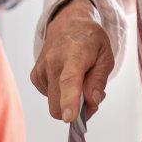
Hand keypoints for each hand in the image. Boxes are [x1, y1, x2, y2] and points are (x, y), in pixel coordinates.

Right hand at [31, 0, 113, 122]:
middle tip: (92, 96)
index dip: (70, 101)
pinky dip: (62, 95)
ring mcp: (41, 70)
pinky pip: (51, 98)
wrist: (68, 23)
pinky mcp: (35, 77)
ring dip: (70, 101)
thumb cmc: (90, 40)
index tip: (70, 117)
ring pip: (55, 105)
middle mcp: (52, 62)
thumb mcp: (106, 56)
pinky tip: (68, 79)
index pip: (69, 80)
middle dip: (77, 110)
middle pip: (58, 104)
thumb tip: (92, 102)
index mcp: (74, 54)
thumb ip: (99, 81)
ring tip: (81, 80)